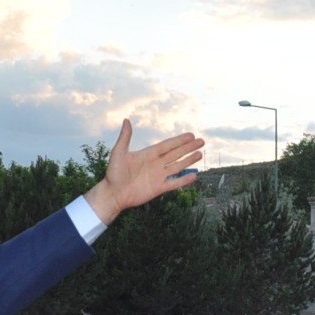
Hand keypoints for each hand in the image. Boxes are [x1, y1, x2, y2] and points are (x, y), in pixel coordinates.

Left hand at [83, 120, 204, 225]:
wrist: (113, 194)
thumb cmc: (113, 173)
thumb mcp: (118, 152)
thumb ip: (125, 137)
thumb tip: (126, 120)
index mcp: (148, 154)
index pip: (167, 145)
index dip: (179, 140)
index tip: (191, 135)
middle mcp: (156, 164)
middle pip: (176, 154)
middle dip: (188, 148)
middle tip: (202, 141)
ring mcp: (158, 176)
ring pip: (177, 167)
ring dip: (189, 161)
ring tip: (200, 154)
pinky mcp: (159, 188)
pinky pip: (174, 183)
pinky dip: (184, 180)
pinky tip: (194, 176)